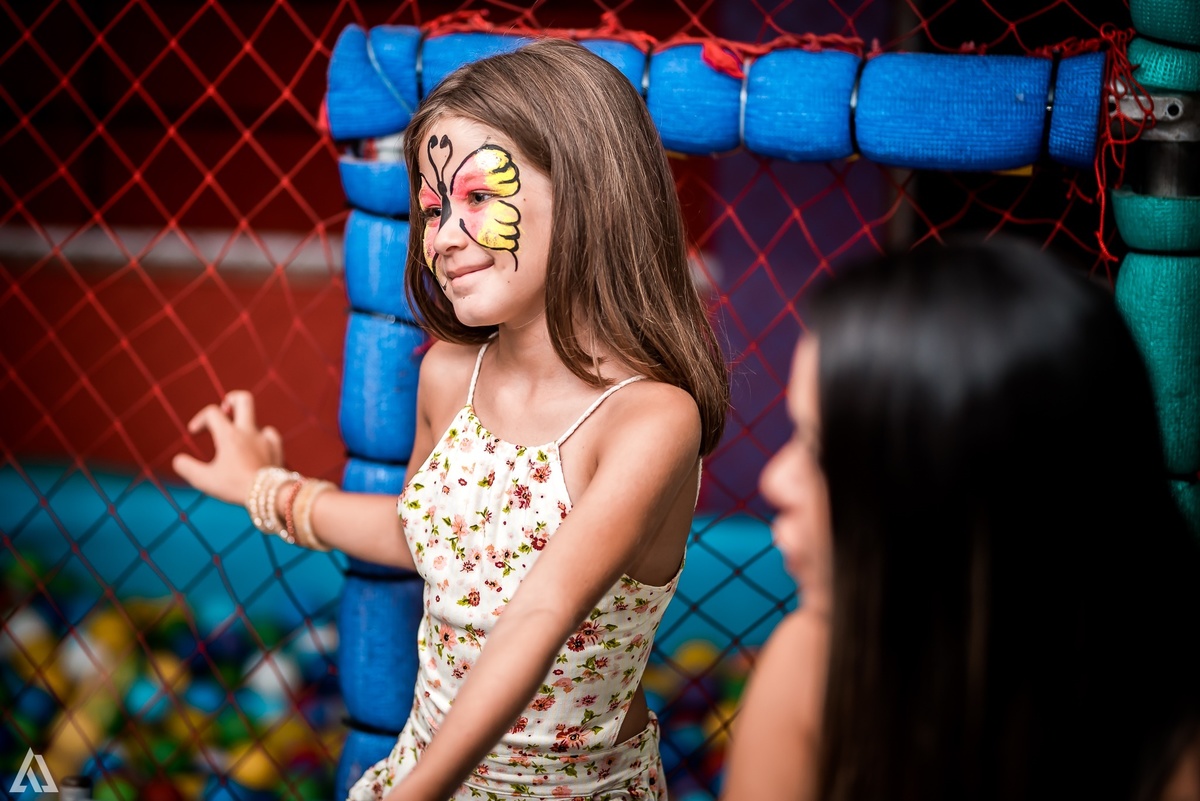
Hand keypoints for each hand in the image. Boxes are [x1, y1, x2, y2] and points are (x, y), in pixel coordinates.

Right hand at [172, 390, 283, 505]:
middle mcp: (248, 432)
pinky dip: (262, 437)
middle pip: (243, 399)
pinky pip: (270, 434)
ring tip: (236, 440)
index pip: (212, 412)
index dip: (200, 419)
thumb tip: (178, 460)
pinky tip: (257, 446)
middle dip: (231, 399)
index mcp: (229, 435)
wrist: (268, 495)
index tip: (195, 433)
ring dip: (244, 426)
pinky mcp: (277, 449)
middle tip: (224, 410)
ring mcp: (265, 438)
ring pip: (256, 419)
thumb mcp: (204, 480)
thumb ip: (186, 468)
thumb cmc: (234, 487)